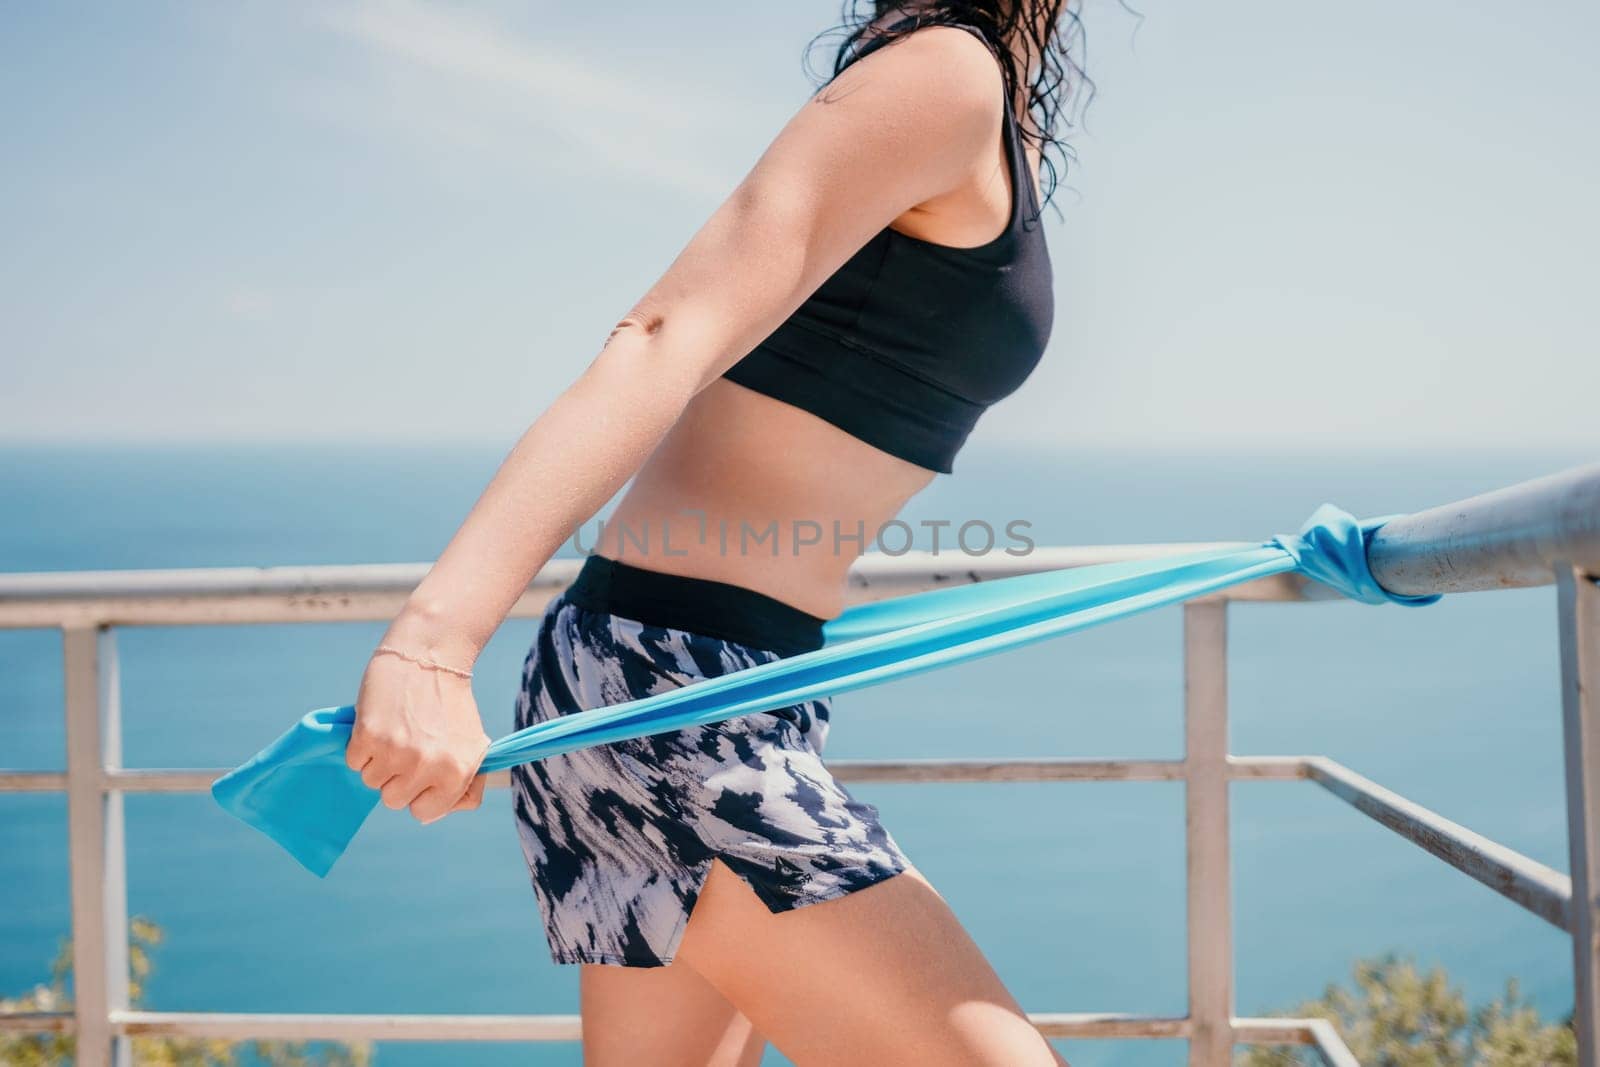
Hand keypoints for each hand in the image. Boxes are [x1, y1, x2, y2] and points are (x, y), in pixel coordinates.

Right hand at [346, 646, 490, 824]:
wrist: (429, 655)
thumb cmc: (450, 703)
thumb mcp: (473, 744)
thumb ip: (464, 782)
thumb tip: (438, 812)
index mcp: (458, 772)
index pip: (424, 814)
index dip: (420, 794)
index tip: (423, 773)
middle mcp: (428, 767)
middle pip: (393, 801)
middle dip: (397, 777)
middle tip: (408, 745)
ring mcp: (396, 753)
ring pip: (371, 782)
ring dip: (378, 761)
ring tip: (396, 731)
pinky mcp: (368, 737)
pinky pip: (354, 762)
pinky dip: (361, 746)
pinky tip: (380, 722)